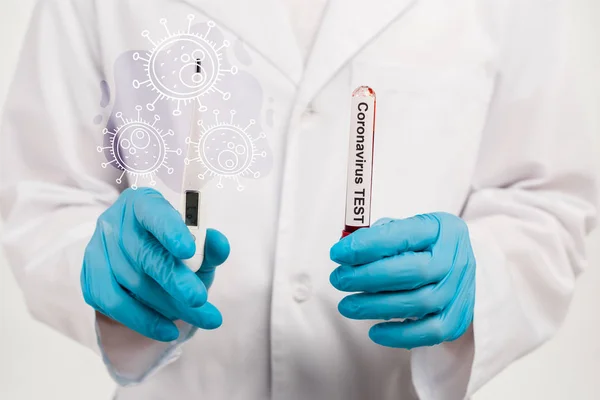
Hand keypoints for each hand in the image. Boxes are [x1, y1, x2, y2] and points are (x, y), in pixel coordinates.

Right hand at [81, 188, 229, 341]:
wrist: (145, 265)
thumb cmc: (175, 250)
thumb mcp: (197, 246)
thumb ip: (209, 246)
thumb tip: (218, 244)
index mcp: (143, 203)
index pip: (153, 212)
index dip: (170, 230)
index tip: (188, 249)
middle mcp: (115, 222)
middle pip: (144, 254)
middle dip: (175, 279)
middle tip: (199, 299)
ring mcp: (98, 249)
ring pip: (132, 282)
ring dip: (169, 305)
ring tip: (200, 318)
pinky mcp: (90, 277)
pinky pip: (113, 303)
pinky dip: (143, 320)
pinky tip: (168, 330)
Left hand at [329, 212, 474, 348]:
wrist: (458, 263)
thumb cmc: (423, 244)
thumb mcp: (406, 228)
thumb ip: (379, 235)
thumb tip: (347, 251)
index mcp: (439, 229)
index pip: (402, 236)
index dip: (366, 246)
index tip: (338, 253)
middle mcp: (454, 258)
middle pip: (411, 272)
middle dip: (367, 278)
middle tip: (339, 280)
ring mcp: (459, 289)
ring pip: (418, 303)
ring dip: (375, 307)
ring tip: (347, 305)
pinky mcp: (458, 316)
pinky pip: (431, 332)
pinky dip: (400, 335)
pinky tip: (375, 331)